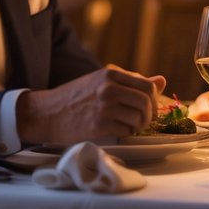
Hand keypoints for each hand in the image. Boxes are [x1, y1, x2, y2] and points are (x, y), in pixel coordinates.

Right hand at [16, 66, 165, 144]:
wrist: (46, 113)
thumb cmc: (76, 98)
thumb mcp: (101, 82)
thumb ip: (131, 82)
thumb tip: (162, 80)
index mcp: (110, 74)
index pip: (147, 86)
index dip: (154, 100)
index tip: (149, 108)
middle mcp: (109, 88)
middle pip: (146, 102)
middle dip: (149, 115)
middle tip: (143, 121)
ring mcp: (104, 106)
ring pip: (139, 118)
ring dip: (139, 126)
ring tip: (130, 127)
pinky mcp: (99, 125)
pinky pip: (127, 130)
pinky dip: (127, 133)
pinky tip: (119, 131)